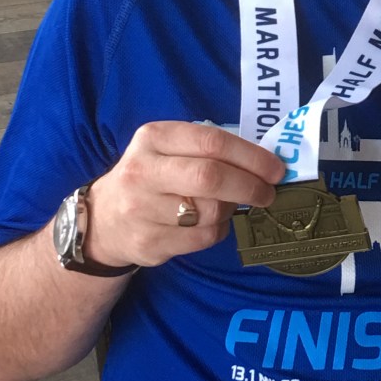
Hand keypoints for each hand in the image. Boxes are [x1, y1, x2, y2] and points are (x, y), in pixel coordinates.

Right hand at [83, 121, 284, 268]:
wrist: (103, 221)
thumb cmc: (152, 177)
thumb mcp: (169, 149)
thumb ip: (208, 150)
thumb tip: (265, 163)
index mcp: (154, 137)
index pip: (212, 142)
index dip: (251, 156)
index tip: (276, 169)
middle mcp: (143, 171)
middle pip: (211, 177)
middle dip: (249, 185)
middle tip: (268, 192)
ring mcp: (142, 210)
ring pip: (210, 211)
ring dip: (231, 210)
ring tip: (228, 204)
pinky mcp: (148, 243)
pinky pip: (202, 238)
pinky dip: (217, 230)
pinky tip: (208, 223)